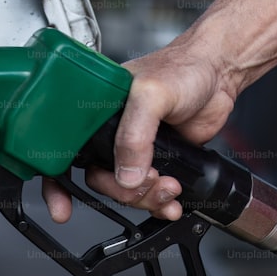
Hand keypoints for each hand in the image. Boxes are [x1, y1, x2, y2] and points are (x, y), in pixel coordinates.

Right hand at [43, 33, 237, 221]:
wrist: (219, 74)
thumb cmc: (182, 68)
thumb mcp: (151, 94)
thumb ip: (134, 135)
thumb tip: (125, 175)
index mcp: (96, 112)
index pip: (65, 150)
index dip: (57, 182)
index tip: (62, 207)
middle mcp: (110, 132)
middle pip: (98, 178)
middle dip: (122, 191)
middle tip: (146, 183)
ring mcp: (133, 149)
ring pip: (124, 190)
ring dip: (145, 197)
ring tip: (169, 187)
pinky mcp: (156, 160)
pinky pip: (148, 192)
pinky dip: (159, 202)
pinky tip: (172, 200)